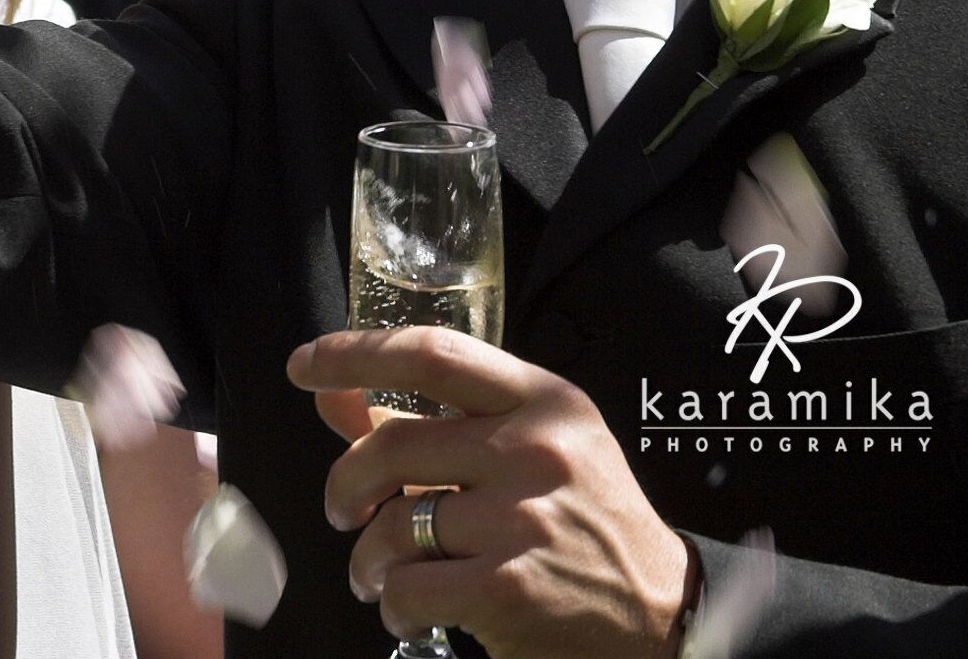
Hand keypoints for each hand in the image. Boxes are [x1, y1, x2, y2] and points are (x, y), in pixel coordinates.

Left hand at [291, 328, 692, 658]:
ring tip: (378, 573)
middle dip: (345, 482)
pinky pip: (408, 588)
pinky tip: (408, 607)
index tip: (302, 367)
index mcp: (543, 401)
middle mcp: (536, 450)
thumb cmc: (584, 522)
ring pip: (394, 524)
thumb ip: (435, 421)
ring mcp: (525, 520)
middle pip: (392, 445)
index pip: (431, 353)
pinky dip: (393, 603)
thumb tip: (335, 398)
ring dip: (367, 557)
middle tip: (342, 510)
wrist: (665, 613)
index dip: (353, 353)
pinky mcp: (512, 589)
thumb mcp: (530, 449)